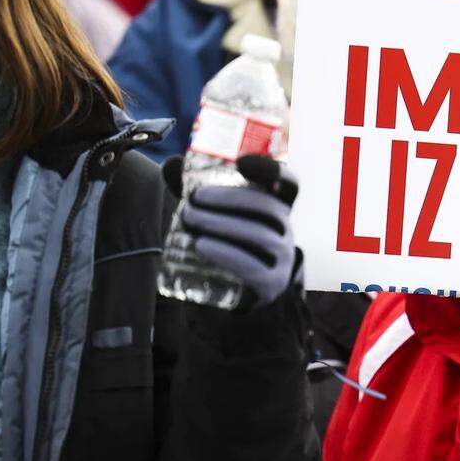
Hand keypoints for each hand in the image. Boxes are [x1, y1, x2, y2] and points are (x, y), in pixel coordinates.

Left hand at [163, 154, 299, 309]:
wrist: (239, 297)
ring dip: (222, 224)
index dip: (271, 170)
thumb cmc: (229, 249)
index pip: (288, 184)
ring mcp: (282, 258)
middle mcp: (286, 230)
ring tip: (190, 220)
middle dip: (229, 199)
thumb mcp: (221, 220)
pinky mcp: (272, 283)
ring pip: (260, 235)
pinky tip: (202, 245)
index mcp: (277, 209)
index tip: (241, 164)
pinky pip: (253, 267)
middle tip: (194, 200)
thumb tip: (171, 165)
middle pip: (267, 207)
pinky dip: (226, 254)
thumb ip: (201, 195)